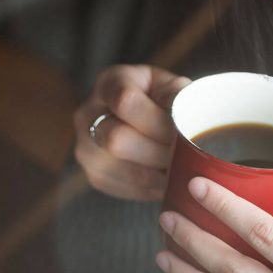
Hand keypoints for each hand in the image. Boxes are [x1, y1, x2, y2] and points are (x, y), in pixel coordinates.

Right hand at [73, 65, 190, 200]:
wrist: (144, 120)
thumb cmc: (161, 100)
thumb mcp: (171, 87)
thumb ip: (178, 99)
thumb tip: (186, 126)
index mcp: (109, 83)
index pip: (125, 101)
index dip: (157, 121)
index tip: (182, 132)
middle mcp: (87, 114)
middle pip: (118, 140)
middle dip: (159, 152)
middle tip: (187, 158)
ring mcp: (85, 148)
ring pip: (124, 170)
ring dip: (160, 175)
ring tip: (183, 170)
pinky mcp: (94, 176)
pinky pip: (126, 189)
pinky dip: (153, 188)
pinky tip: (168, 179)